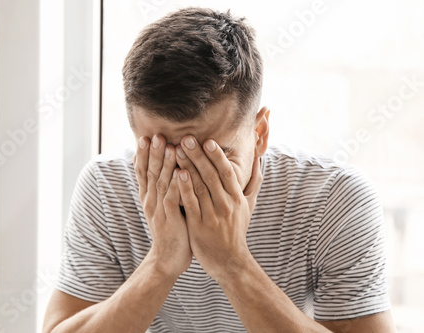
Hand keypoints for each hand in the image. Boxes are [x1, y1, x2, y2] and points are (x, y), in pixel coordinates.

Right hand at [134, 135, 192, 277]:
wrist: (168, 259)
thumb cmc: (170, 229)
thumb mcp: (162, 207)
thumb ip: (162, 188)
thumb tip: (163, 167)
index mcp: (148, 197)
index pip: (142, 172)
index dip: (143, 155)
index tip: (145, 137)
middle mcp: (150, 201)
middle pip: (150, 173)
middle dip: (153, 153)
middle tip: (156, 135)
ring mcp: (158, 211)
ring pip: (160, 183)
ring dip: (165, 164)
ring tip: (170, 147)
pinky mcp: (169, 220)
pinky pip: (172, 199)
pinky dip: (176, 185)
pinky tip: (181, 172)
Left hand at [175, 136, 262, 280]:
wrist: (229, 261)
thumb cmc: (237, 230)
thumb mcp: (249, 206)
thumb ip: (253, 182)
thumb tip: (259, 159)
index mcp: (237, 198)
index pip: (227, 172)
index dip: (217, 156)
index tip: (208, 140)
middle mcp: (226, 204)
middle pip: (211, 175)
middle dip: (198, 155)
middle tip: (186, 138)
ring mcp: (212, 215)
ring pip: (199, 187)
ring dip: (188, 167)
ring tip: (176, 151)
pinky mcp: (199, 226)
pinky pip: (190, 204)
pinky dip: (184, 188)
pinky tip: (176, 174)